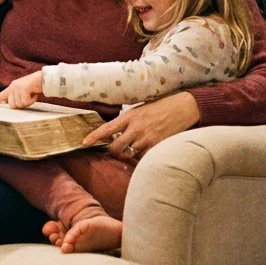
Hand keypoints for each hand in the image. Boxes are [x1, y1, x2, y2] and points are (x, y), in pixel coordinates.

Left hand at [0, 71, 43, 108]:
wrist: (45, 78)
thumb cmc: (36, 87)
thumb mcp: (24, 92)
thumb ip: (17, 97)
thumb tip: (12, 106)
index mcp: (12, 88)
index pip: (0, 96)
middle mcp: (12, 87)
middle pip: (12, 105)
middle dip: (22, 105)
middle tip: (29, 98)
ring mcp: (17, 87)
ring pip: (19, 105)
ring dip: (27, 102)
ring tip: (32, 94)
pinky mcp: (23, 89)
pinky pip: (25, 102)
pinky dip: (32, 100)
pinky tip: (34, 94)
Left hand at [80, 92, 199, 159]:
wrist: (182, 107)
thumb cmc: (160, 107)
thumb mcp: (139, 109)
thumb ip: (127, 121)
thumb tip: (115, 133)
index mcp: (129, 117)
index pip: (107, 129)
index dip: (94, 137)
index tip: (84, 143)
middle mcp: (135, 128)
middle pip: (115, 147)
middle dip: (111, 151)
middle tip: (112, 151)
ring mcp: (146, 138)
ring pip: (128, 154)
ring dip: (127, 154)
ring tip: (132, 149)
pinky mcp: (156, 146)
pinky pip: (143, 157)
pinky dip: (141, 157)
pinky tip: (144, 151)